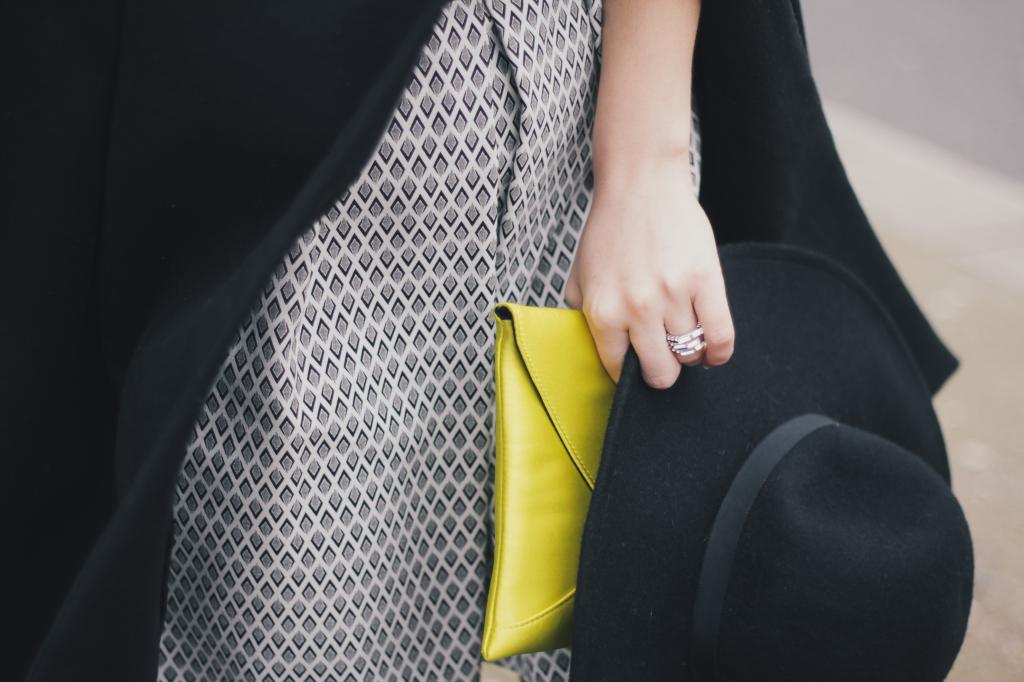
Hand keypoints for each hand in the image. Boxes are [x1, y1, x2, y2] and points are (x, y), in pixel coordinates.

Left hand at [564, 152, 734, 387]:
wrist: (640, 185)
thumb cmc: (609, 232)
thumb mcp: (579, 278)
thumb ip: (582, 318)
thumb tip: (596, 353)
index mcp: (602, 312)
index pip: (619, 370)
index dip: (629, 374)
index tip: (636, 368)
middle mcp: (636, 309)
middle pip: (660, 373)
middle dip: (662, 374)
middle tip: (664, 361)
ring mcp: (673, 296)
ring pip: (690, 354)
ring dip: (690, 356)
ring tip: (686, 344)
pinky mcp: (704, 280)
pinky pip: (720, 336)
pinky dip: (719, 353)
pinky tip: (713, 352)